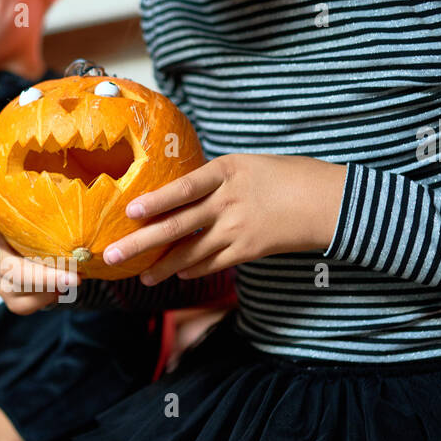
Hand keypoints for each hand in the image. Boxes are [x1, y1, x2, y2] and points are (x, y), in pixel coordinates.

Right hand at [0, 196, 79, 314]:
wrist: (40, 283)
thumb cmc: (38, 251)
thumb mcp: (34, 235)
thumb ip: (35, 221)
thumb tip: (55, 199)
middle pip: (18, 272)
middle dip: (48, 278)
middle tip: (76, 279)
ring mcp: (2, 286)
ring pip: (31, 292)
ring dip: (56, 287)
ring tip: (73, 279)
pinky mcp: (14, 303)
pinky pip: (37, 303)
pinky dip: (54, 296)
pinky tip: (61, 289)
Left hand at [102, 153, 347, 282]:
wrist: (329, 201)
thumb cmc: (288, 176)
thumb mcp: (248, 165)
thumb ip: (214, 179)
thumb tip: (180, 194)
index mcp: (228, 171)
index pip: (184, 187)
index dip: (156, 201)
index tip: (129, 211)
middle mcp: (229, 201)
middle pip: (176, 225)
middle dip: (140, 243)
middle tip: (111, 255)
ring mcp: (238, 228)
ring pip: (190, 251)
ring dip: (162, 266)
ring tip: (140, 276)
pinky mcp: (248, 250)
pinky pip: (212, 263)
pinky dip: (192, 268)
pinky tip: (176, 273)